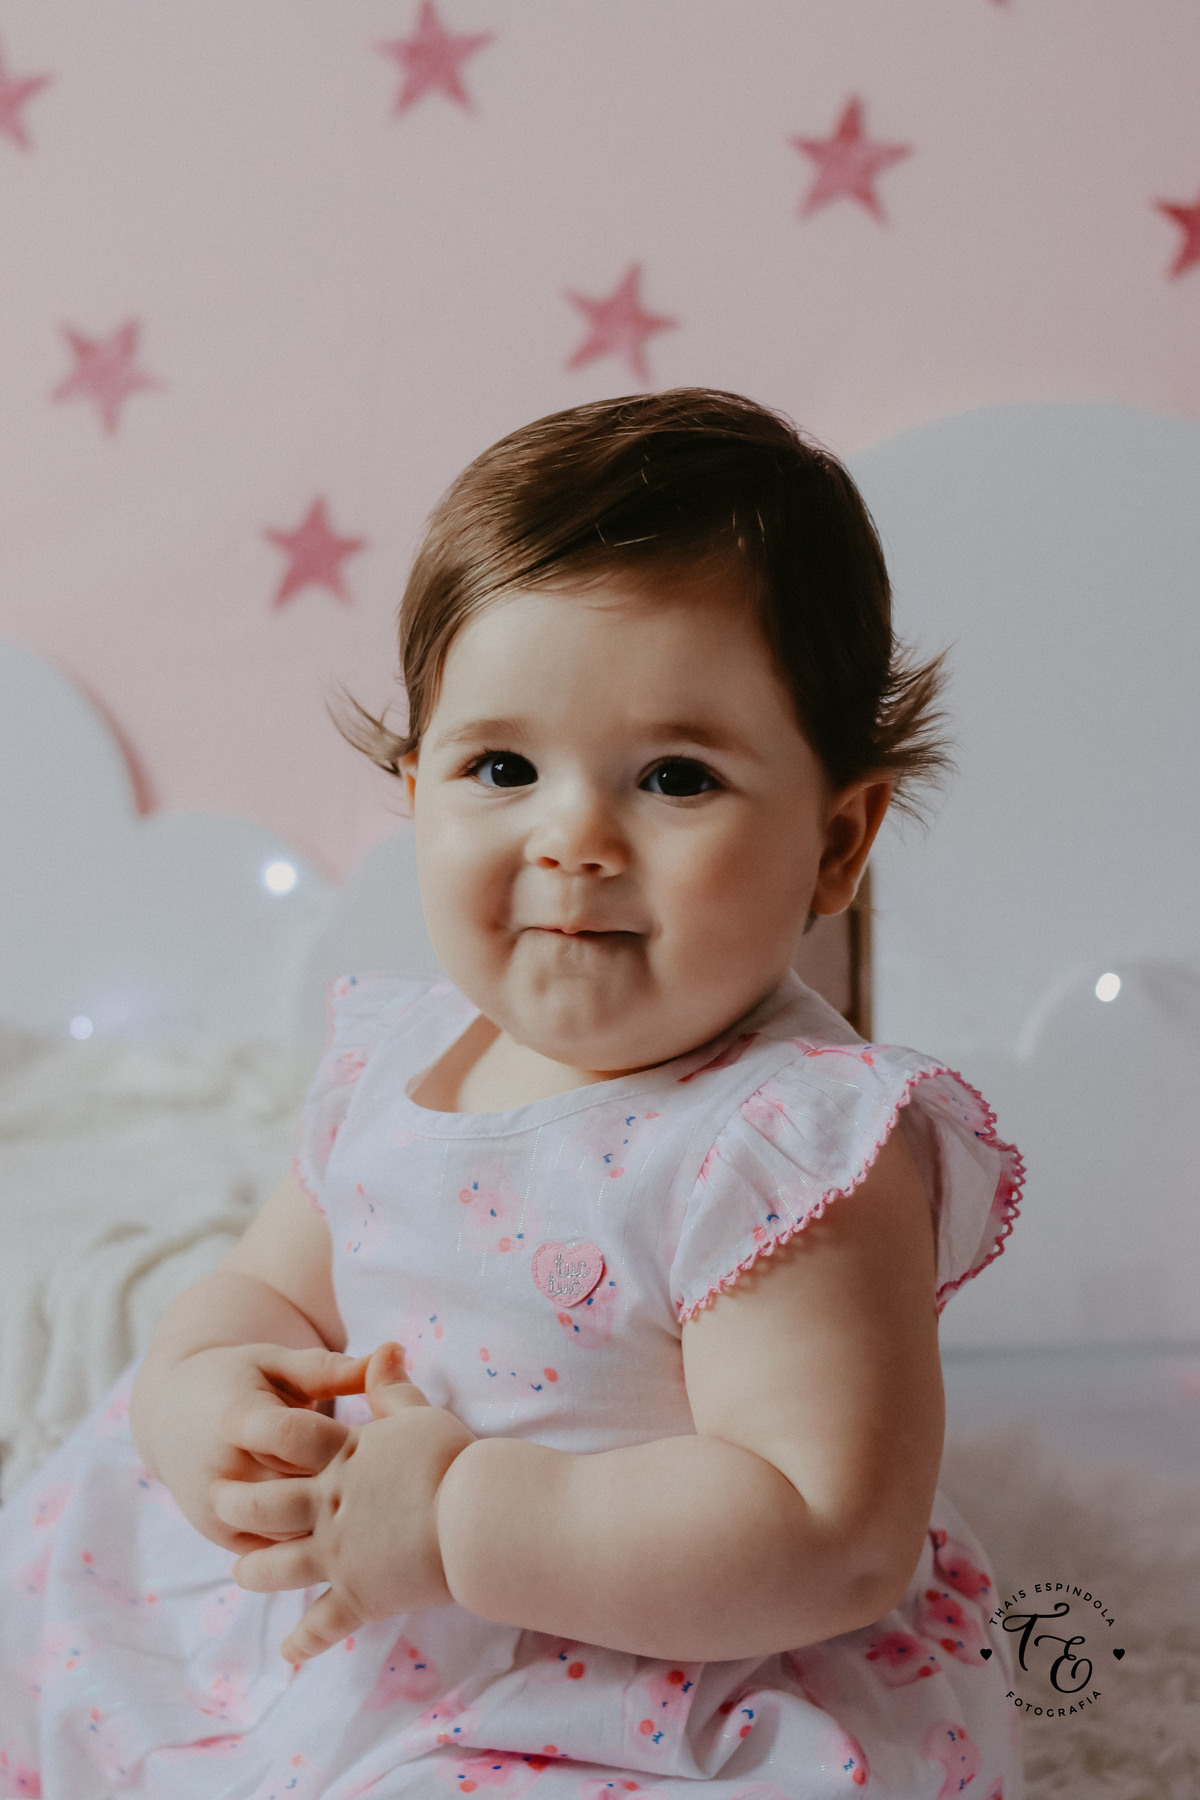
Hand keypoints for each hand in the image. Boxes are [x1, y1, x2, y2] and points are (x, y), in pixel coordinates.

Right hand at [138, 1343, 371, 1551]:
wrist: (171, 1413)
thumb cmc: (239, 1378)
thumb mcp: (279, 1363)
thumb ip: (335, 1368)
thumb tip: (394, 1351)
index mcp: (241, 1419)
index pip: (306, 1442)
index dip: (352, 1449)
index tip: (392, 1452)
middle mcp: (226, 1470)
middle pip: (305, 1494)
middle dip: (352, 1495)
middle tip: (399, 1497)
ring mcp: (220, 1510)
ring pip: (294, 1534)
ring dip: (335, 1530)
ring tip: (379, 1521)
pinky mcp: (222, 1536)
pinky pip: (277, 1557)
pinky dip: (310, 1551)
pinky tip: (347, 1542)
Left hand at [217, 1343, 475, 1662]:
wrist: (474, 1517)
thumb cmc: (450, 1461)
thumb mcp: (418, 1415)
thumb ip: (392, 1388)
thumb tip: (385, 1347)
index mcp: (343, 1459)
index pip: (290, 1440)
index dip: (259, 1434)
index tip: (232, 1433)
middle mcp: (329, 1507)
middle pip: (265, 1506)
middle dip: (235, 1505)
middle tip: (217, 1502)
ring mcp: (338, 1554)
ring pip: (280, 1568)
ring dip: (256, 1572)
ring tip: (240, 1574)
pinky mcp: (358, 1596)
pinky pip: (324, 1624)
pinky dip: (307, 1641)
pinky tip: (290, 1653)